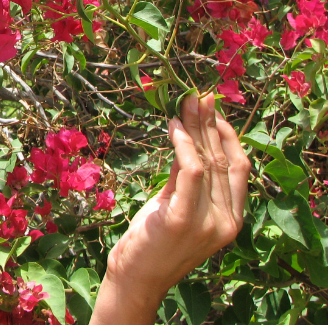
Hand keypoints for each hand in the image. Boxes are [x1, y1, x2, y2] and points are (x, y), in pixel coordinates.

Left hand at [90, 92, 250, 324]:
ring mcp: (208, 222)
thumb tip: (188, 133)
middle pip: (222, 159)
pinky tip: (174, 128)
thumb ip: (186, 175)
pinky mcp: (183, 219)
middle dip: (209, 123)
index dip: (226, 134)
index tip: (212, 109)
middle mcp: (226, 221)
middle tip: (198, 96)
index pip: (238, 167)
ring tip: (185, 104)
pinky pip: (190, 171)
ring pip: (207, 161)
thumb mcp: (177, 202)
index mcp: (232, 218)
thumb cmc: (155, 239)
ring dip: (196, 127)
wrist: (136, 277)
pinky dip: (183, 145)